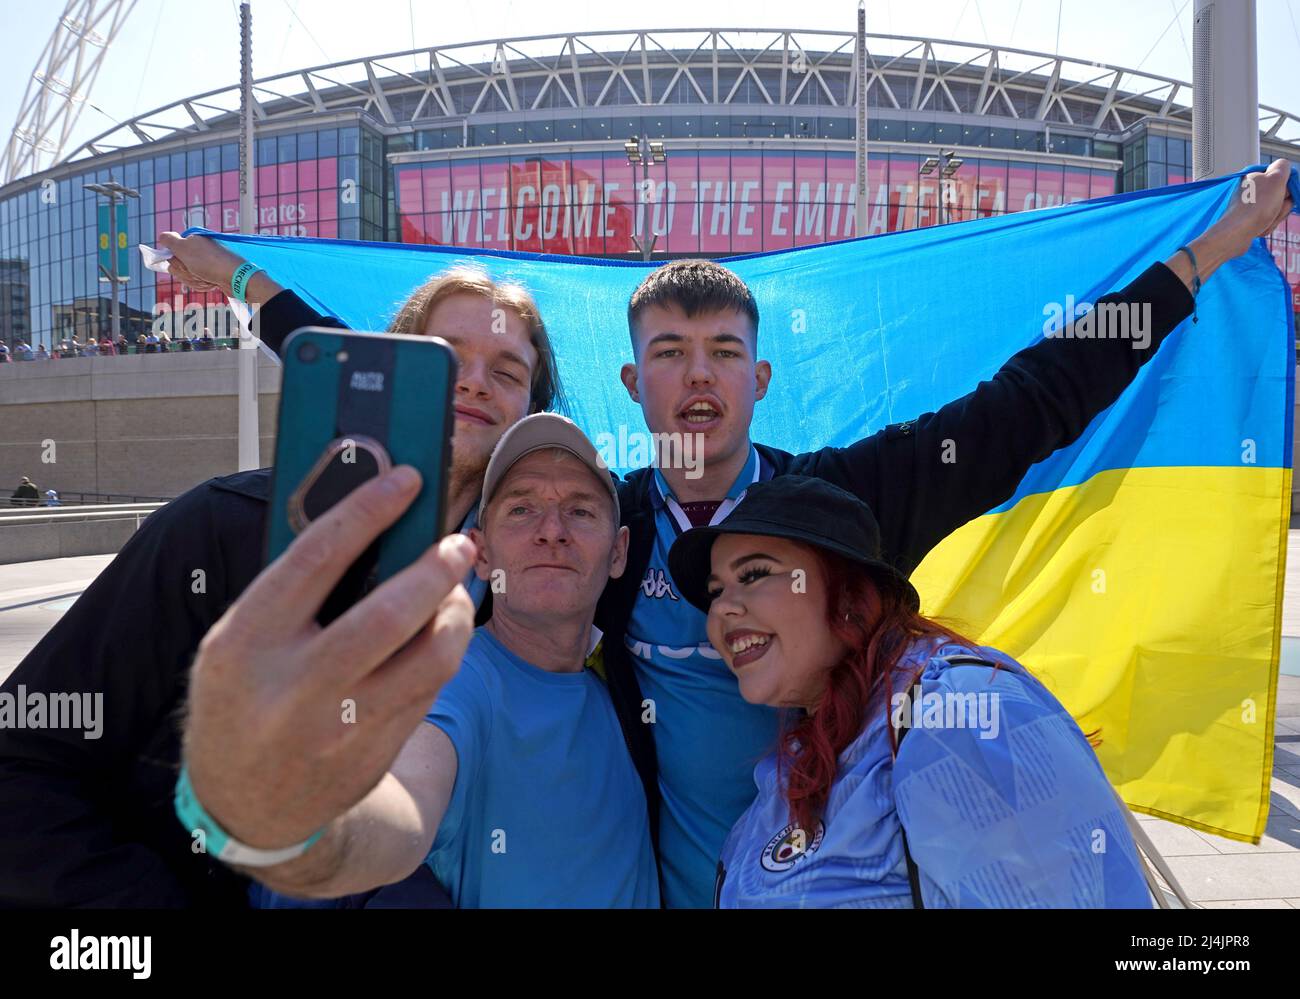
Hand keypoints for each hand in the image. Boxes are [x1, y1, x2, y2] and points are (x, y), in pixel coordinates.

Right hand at [157, 231, 243, 294]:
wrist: (236, 278)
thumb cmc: (208, 262)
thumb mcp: (184, 247)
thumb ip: (169, 240)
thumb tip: (161, 237)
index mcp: (192, 239)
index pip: (172, 250)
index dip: (174, 259)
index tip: (182, 261)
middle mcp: (199, 249)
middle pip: (178, 264)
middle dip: (184, 271)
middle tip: (196, 270)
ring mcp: (206, 262)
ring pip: (188, 274)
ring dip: (194, 279)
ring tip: (206, 277)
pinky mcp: (212, 274)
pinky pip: (199, 282)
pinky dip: (203, 284)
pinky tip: (211, 283)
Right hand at [182, 465, 476, 850]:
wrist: (243, 805)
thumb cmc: (243, 698)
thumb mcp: (237, 641)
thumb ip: (292, 590)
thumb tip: (369, 522)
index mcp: (246, 643)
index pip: (316, 557)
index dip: (367, 509)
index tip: (407, 477)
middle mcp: (294, 687)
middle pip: (389, 613)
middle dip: (436, 568)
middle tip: (458, 543)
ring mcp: (339, 727)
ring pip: (430, 658)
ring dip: (457, 613)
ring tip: (458, 589)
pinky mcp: (375, 752)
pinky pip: (430, 689)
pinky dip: (445, 651)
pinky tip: (443, 630)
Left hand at [1214, 158, 1293, 258]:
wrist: (1236, 234)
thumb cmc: (1254, 208)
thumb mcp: (1275, 178)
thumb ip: (1282, 167)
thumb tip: (1283, 165)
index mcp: (1253, 177)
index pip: (1281, 179)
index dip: (1286, 188)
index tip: (1283, 194)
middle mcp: (1248, 190)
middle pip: (1279, 196)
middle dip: (1282, 205)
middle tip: (1273, 208)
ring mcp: (1247, 206)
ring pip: (1274, 211)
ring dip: (1274, 217)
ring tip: (1264, 220)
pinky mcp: (1246, 221)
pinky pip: (1265, 223)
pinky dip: (1265, 226)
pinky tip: (1258, 228)